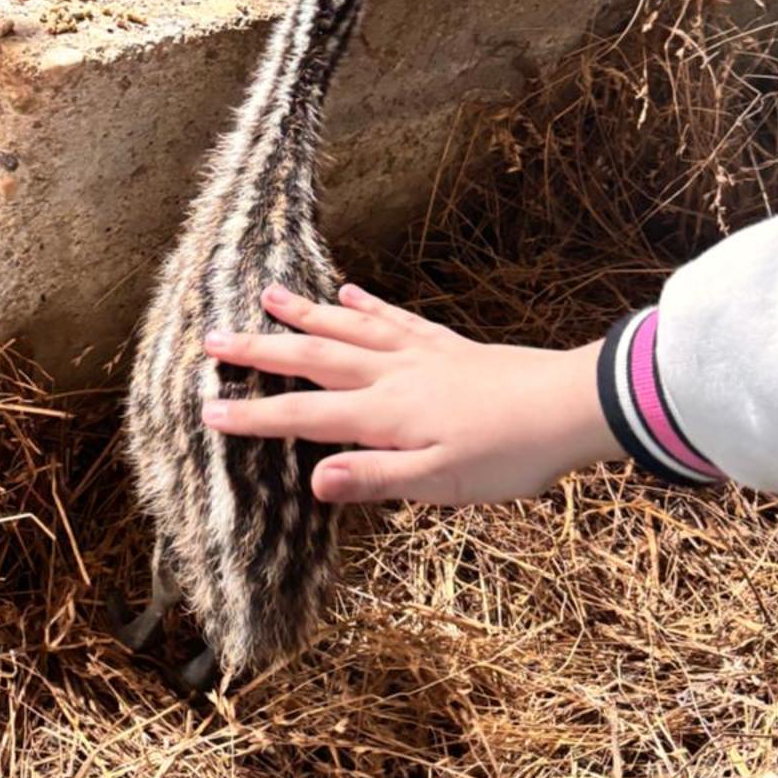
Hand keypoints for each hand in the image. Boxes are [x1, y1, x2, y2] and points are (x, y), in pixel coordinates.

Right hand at [201, 283, 619, 506]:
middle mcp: (391, 376)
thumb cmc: (508, 455)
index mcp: (384, 415)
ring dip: (303, 314)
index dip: (254, 416)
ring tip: (265, 295)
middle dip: (259, 352)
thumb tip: (312, 480)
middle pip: (312, 358)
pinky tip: (347, 294)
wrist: (570, 405)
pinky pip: (395, 319)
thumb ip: (374, 477)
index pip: (304, 415)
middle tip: (211, 339)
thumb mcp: (441, 483)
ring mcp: (418, 355)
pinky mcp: (445, 346)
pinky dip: (366, 306)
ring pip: (347, 329)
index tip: (207, 412)